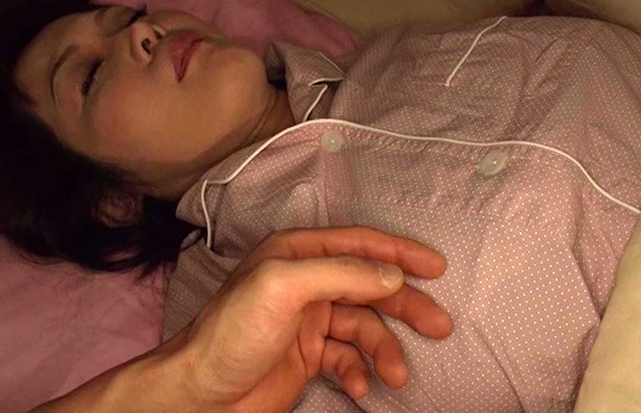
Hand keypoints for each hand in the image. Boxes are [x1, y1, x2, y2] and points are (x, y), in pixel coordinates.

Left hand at [32, 227, 450, 412]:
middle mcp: (307, 282)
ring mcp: (309, 321)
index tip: (438, 268)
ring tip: (395, 375)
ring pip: (364, 328)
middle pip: (370, 287)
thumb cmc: (233, 332)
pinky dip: (359, 372)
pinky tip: (358, 388)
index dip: (400, 252)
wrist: (200, 395)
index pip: (360, 244)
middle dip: (406, 306)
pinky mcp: (308, 357)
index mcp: (298, 254)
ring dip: (384, 350)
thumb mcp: (282, 287)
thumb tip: (392, 275)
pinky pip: (347, 359)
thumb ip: (340, 274)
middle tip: (440, 327)